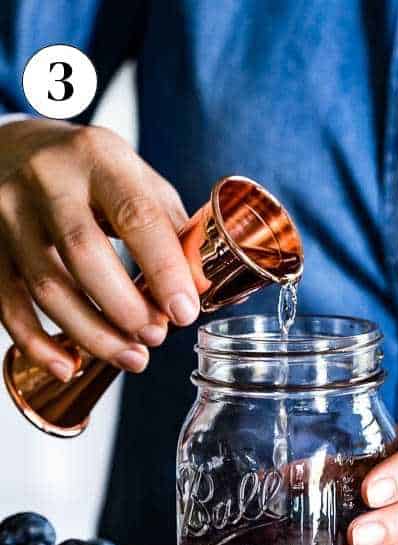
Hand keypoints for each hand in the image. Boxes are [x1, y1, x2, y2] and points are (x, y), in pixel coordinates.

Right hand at [0, 119, 197, 381]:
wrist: (14, 146)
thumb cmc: (91, 170)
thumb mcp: (136, 178)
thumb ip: (169, 226)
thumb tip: (200, 285)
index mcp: (98, 157)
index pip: (136, 216)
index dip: (164, 269)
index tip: (185, 312)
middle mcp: (46, 181)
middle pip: (84, 255)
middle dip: (126, 308)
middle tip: (157, 337)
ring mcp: (7, 213)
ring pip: (45, 286)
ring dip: (93, 334)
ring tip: (132, 357)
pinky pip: (6, 303)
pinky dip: (38, 343)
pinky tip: (69, 366)